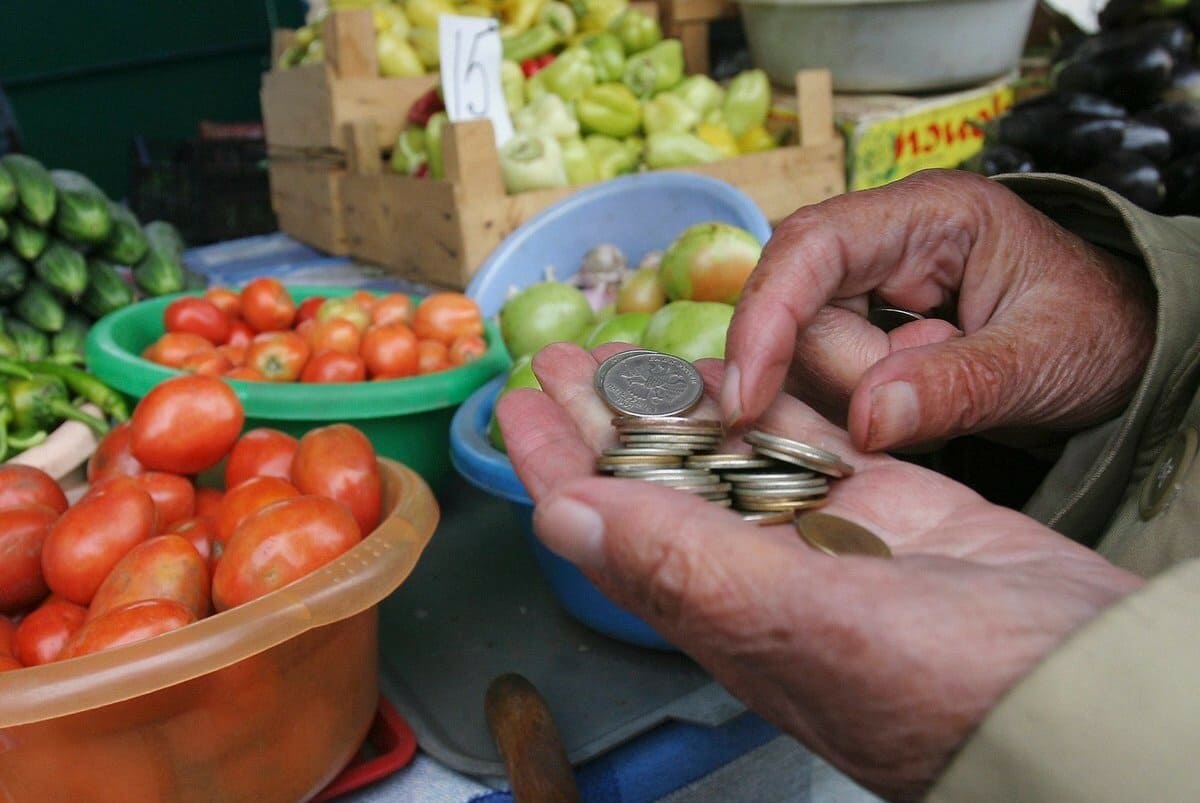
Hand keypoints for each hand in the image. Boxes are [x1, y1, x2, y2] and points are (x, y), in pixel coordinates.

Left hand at [498, 342, 1142, 800]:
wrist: (1085, 684)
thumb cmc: (948, 682)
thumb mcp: (804, 621)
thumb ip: (682, 566)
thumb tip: (565, 518)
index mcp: (722, 611)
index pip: (611, 527)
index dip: (556, 464)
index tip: (515, 404)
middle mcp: (761, 575)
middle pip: (657, 481)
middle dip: (603, 418)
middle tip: (562, 356)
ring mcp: (827, 539)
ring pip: (729, 454)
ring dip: (677, 402)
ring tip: (631, 352)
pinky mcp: (888, 510)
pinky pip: (811, 441)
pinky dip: (772, 400)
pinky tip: (740, 368)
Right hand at [721, 170, 1154, 452]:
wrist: (1122, 348)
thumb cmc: (1099, 333)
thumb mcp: (1042, 360)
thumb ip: (957, 386)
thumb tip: (865, 420)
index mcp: (929, 214)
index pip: (813, 247)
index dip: (766, 317)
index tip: (745, 398)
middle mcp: (884, 240)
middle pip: (800, 313)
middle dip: (847, 377)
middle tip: (917, 409)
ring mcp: (869, 286)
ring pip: (805, 353)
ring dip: (856, 398)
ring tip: (937, 403)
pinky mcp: (864, 328)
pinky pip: (825, 376)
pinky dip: (854, 408)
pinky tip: (908, 412)